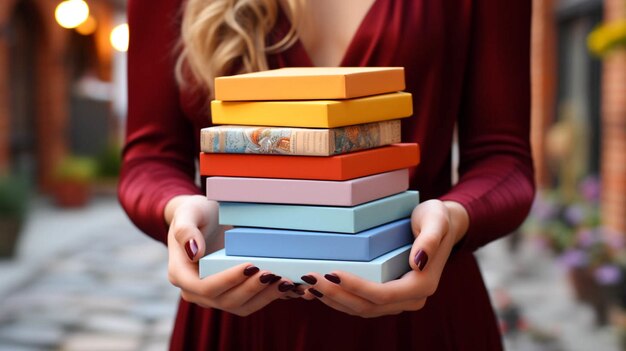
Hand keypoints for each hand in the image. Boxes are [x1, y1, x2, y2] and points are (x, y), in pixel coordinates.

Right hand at [164, 195, 299, 315]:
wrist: (203, 218)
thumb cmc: (194, 213)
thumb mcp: (188, 213)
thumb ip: (186, 230)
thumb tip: (195, 253)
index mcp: (181, 275)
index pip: (205, 287)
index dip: (229, 280)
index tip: (251, 266)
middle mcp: (196, 291)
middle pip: (225, 301)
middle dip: (252, 289)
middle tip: (273, 274)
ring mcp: (214, 296)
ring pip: (241, 306)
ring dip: (264, 297)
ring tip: (285, 282)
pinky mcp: (231, 294)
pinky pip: (251, 302)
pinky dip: (269, 297)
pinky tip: (288, 287)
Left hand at [299, 199, 468, 317]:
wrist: (444, 224)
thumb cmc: (437, 217)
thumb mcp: (436, 220)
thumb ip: (429, 240)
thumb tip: (418, 263)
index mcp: (422, 285)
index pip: (382, 295)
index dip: (355, 287)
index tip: (330, 273)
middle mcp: (411, 299)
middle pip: (368, 307)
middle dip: (336, 296)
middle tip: (309, 279)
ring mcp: (400, 301)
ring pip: (362, 310)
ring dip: (334, 301)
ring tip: (308, 287)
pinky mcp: (389, 297)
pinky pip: (362, 304)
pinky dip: (340, 300)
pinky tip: (320, 290)